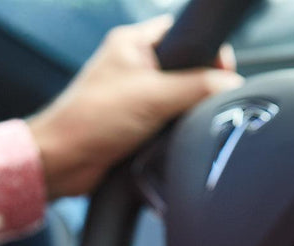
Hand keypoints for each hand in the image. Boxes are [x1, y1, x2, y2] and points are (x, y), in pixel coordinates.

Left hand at [27, 16, 243, 198]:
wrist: (63, 162)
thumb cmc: (90, 120)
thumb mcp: (153, 96)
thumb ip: (197, 87)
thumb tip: (230, 85)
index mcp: (134, 43)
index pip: (185, 34)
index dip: (208, 51)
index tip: (221, 73)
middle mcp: (134, 66)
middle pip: (187, 69)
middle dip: (198, 88)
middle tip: (196, 103)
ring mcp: (135, 96)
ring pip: (180, 99)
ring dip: (183, 114)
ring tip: (174, 124)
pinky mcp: (135, 124)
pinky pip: (168, 123)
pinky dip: (172, 132)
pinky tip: (167, 138)